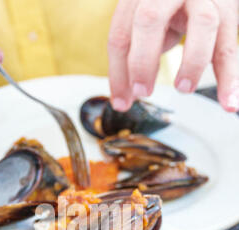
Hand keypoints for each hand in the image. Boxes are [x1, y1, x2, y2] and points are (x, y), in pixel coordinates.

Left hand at [108, 0, 238, 111]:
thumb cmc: (168, 7)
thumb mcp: (145, 26)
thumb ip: (132, 58)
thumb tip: (122, 100)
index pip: (120, 34)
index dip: (118, 72)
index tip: (121, 103)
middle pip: (150, 19)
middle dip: (142, 61)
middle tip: (143, 92)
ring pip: (202, 24)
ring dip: (192, 62)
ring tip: (183, 88)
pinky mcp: (228, 9)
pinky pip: (228, 47)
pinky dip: (229, 78)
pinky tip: (229, 104)